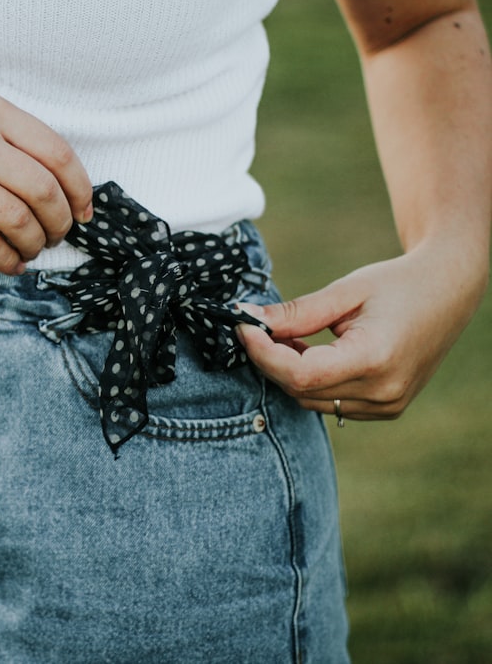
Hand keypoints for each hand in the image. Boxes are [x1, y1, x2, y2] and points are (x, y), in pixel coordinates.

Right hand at [0, 90, 93, 274]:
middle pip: (43, 191)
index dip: (80, 191)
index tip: (83, 213)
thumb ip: (13, 144)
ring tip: (30, 251)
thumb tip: (66, 195)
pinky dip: (6, 260)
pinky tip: (9, 263)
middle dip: (59, 224)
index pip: (58, 154)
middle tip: (55, 237)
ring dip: (34, 245)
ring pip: (17, 221)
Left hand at [235, 244, 486, 421]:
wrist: (449, 292)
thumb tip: (246, 317)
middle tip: (258, 326)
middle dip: (269, 359)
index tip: (244, 326)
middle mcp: (383, 392)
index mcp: (375, 360)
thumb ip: (295, 312)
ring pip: (310, 400)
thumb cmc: (398, 284)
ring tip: (288, 335)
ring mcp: (386, 406)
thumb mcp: (345, 292)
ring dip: (287, 371)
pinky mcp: (385, 409)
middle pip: (300, 389)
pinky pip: (329, 403)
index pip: (299, 374)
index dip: (262, 353)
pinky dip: (309, 380)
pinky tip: (309, 351)